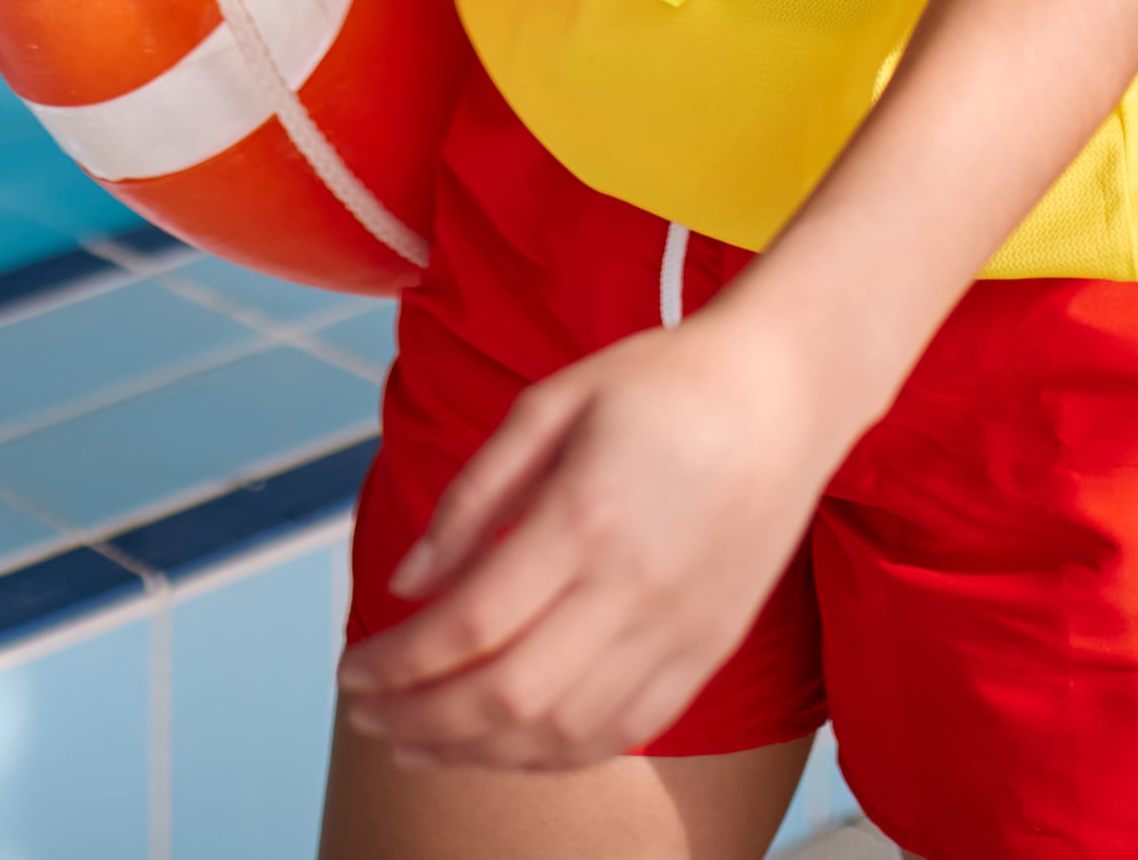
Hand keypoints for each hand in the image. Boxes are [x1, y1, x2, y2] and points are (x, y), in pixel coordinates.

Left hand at [337, 294, 861, 772]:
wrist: (787, 393)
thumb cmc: (661, 383)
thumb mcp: (549, 402)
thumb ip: (472, 497)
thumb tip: (405, 585)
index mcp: (585, 518)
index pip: (469, 625)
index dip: (396, 663)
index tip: (350, 667)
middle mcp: (634, 590)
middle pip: (507, 697)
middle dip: (419, 719)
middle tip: (364, 713)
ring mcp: (679, 632)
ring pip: (563, 732)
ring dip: (476, 751)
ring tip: (415, 742)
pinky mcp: (707, 652)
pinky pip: (623, 732)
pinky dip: (552, 753)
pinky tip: (503, 744)